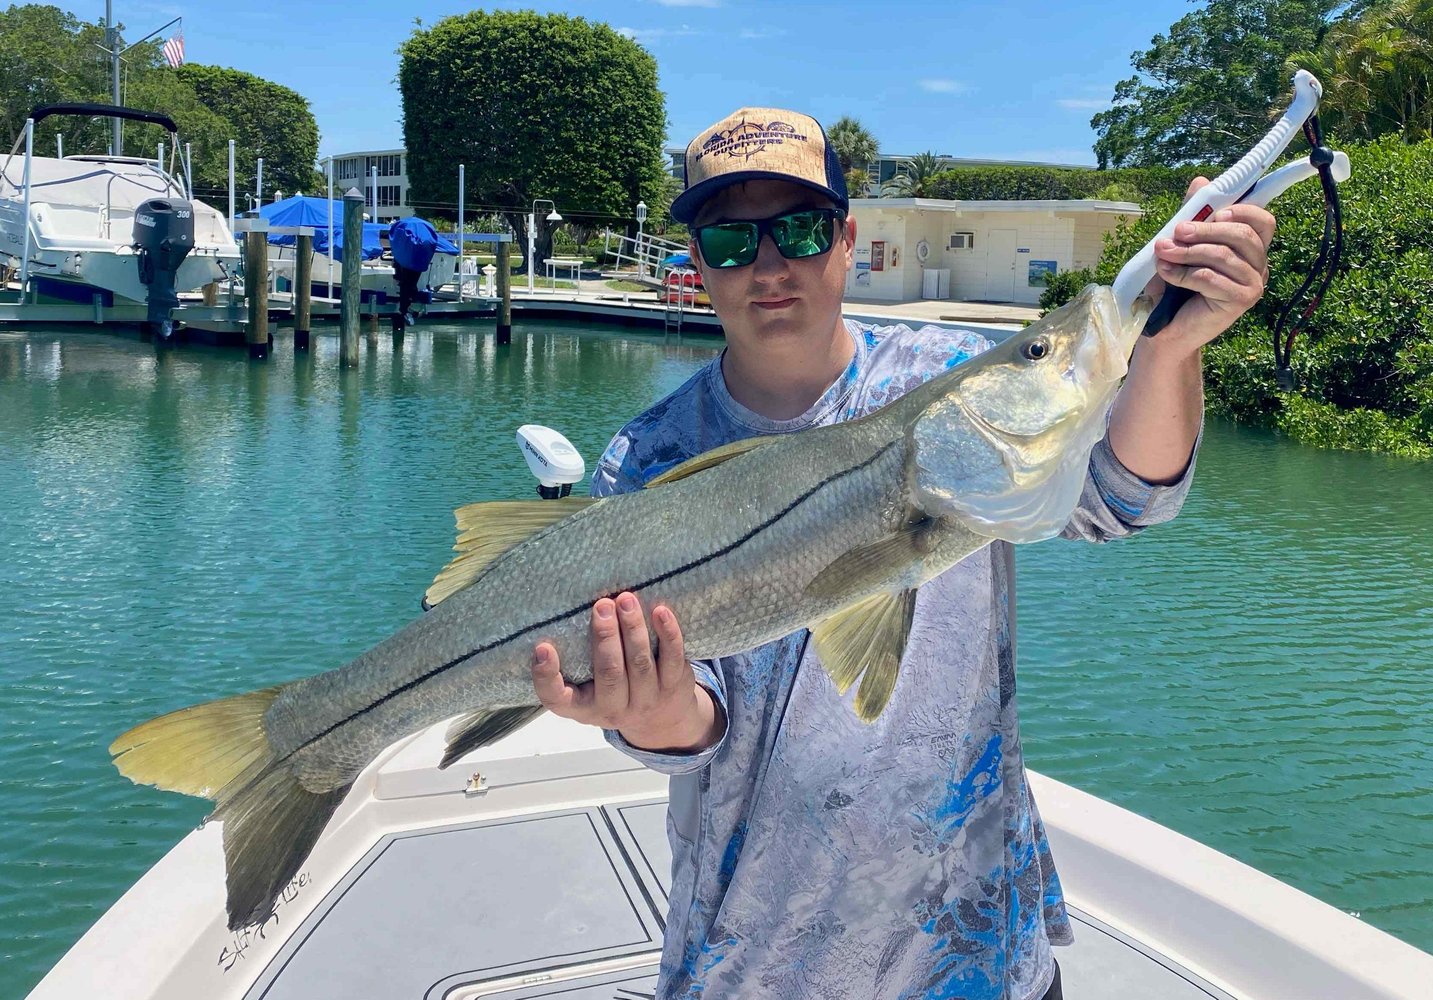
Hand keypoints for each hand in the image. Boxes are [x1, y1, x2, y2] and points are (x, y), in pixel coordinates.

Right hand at [530, 593, 724, 753]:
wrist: (661, 721)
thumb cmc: (612, 691)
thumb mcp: (586, 686)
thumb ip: (573, 660)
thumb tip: (564, 612)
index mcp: (581, 707)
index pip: (556, 698)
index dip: (545, 676)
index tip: (542, 648)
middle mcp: (612, 709)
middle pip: (609, 674)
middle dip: (605, 638)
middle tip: (601, 606)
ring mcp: (646, 700)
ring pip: (640, 664)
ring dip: (633, 629)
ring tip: (626, 600)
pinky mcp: (673, 686)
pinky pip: (672, 659)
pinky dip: (668, 634)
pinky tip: (660, 611)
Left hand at [1146, 177, 1276, 355]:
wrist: (1166, 328)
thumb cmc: (1176, 286)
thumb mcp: (1183, 245)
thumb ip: (1194, 216)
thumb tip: (1201, 181)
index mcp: (1251, 248)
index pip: (1263, 221)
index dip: (1243, 210)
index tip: (1214, 212)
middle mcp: (1259, 265)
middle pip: (1243, 235)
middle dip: (1206, 229)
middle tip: (1176, 230)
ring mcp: (1253, 284)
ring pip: (1224, 256)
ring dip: (1188, 251)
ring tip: (1162, 252)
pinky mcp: (1240, 301)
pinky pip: (1211, 278)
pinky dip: (1183, 273)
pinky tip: (1166, 272)